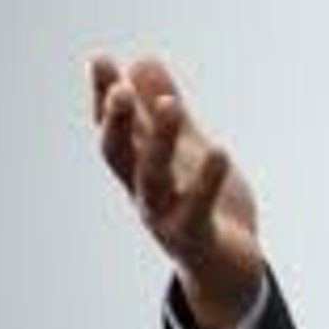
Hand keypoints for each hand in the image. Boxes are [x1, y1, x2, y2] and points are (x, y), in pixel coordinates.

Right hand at [90, 55, 264, 328]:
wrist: (228, 268)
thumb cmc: (204, 206)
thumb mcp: (185, 150)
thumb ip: (166, 111)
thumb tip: (142, 60)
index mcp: (140, 169)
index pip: (115, 130)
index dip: (105, 97)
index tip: (100, 59)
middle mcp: (144, 193)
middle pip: (120, 155)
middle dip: (117, 121)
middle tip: (120, 88)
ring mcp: (166, 218)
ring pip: (154, 179)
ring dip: (160, 142)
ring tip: (171, 103)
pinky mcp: (195, 238)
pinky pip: (197, 210)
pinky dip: (205, 182)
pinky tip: (219, 150)